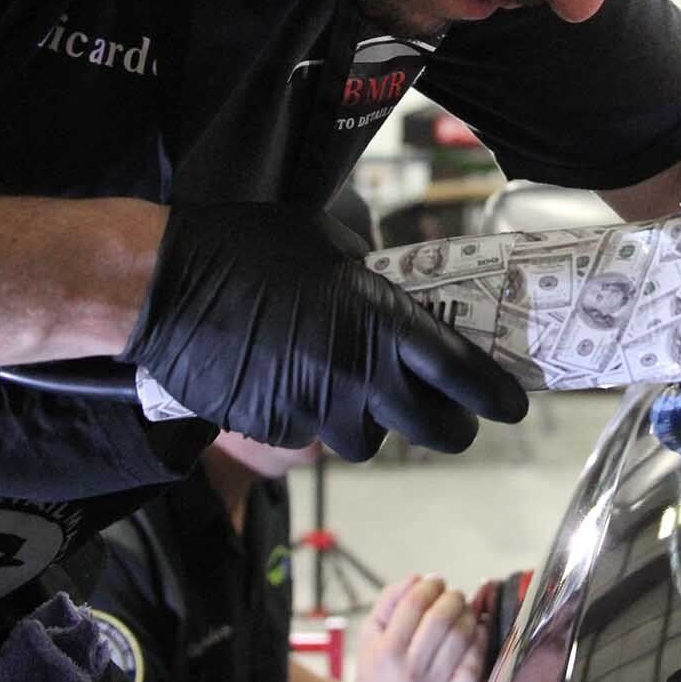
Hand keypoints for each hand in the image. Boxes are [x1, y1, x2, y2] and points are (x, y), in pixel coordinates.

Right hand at [120, 205, 528, 459]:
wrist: (166, 285)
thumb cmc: (247, 246)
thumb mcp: (328, 242)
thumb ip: (371, 277)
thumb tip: (392, 291)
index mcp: (382, 321)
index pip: (461, 374)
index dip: (495, 396)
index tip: (514, 407)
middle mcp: (358, 374)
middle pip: (432, 429)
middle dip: (449, 427)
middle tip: (449, 416)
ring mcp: (315, 408)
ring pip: (368, 439)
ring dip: (371, 422)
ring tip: (353, 390)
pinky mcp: (275, 427)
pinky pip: (311, 435)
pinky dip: (314, 419)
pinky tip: (294, 384)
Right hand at [341, 575, 489, 681]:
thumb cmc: (375, 673)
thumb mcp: (369, 636)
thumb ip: (388, 603)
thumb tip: (417, 578)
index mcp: (386, 650)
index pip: (414, 604)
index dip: (429, 585)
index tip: (433, 581)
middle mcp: (411, 669)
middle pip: (441, 618)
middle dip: (452, 596)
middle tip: (451, 594)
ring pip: (461, 637)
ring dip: (468, 614)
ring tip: (463, 610)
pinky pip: (474, 664)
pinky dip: (480, 641)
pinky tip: (476, 631)